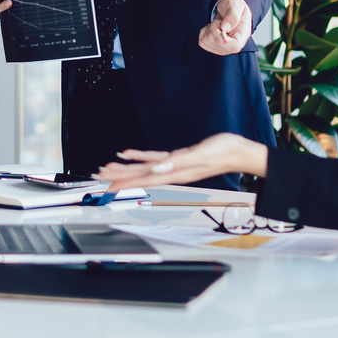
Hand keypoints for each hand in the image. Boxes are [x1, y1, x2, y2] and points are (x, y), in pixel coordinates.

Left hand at [95, 133, 268, 190]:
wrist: (239, 151)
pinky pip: (155, 158)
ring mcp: (175, 165)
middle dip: (118, 176)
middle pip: (140, 176)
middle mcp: (172, 171)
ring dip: (126, 168)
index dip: (125, 182)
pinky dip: (140, 156)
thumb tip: (159, 168)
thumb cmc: (224, 151)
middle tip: (98, 176)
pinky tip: (129, 154)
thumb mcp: (202, 154)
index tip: (107, 186)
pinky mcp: (179, 157)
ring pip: (144, 168)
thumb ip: (179, 162)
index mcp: (176, 172)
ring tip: (108, 167)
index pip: (144, 180)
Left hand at [198, 0, 251, 55]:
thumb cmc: (234, 5)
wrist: (228, 7)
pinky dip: (204, 31)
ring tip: (218, 22)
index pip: (234, 46)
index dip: (223, 41)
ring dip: (209, 29)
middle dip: (214, 29)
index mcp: (243, 35)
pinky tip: (213, 26)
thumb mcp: (236, 5)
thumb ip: (232, 16)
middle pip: (218, 45)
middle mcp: (233, 45)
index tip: (218, 30)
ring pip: (207, 42)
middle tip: (221, 20)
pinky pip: (202, 41)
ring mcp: (222, 47)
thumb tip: (225, 28)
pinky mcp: (212, 46)